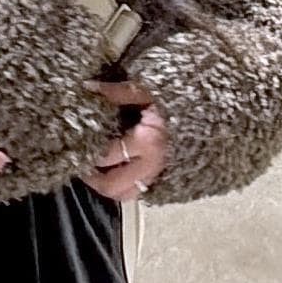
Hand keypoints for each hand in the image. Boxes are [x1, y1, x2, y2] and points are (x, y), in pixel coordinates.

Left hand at [78, 79, 167, 201]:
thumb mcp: (147, 90)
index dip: (87, 154)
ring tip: (94, 172)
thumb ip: (117, 92)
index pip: (107, 156)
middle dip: (92, 179)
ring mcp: (157, 175)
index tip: (75, 146)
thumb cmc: (175, 100)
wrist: (206, 112)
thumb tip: (88, 87)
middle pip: (112, 186)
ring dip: (106, 186)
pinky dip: (121, 186)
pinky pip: (137, 191)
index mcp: (148, 141)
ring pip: (124, 194)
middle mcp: (152, 164)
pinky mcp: (161, 179)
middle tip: (80, 166)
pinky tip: (113, 172)